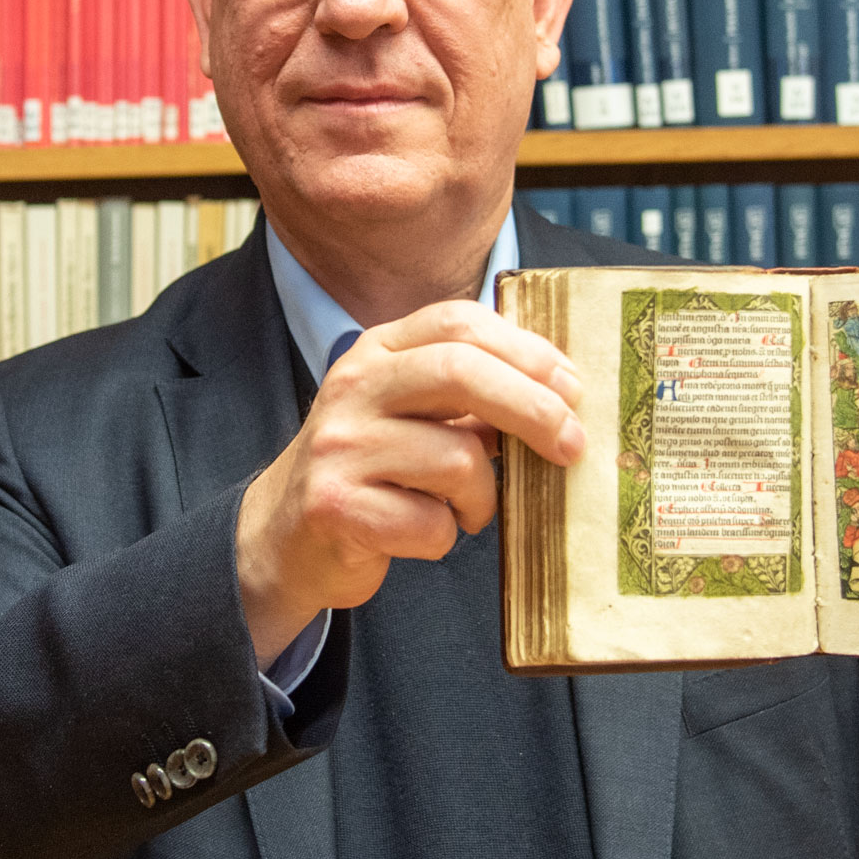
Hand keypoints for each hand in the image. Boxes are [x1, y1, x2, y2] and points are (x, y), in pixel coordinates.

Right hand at [235, 299, 584, 666]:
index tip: (573, 386)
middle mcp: (354, 386)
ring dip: (485, 496)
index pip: (459, 323)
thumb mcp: (412, 414)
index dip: (527, 350)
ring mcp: (339, 445)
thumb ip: (471, 394)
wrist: (285, 536)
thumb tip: (563, 396)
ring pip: (456, 459)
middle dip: (533, 408)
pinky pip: (431, 523)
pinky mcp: (335, 506)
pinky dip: (446, 536)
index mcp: (378, 350)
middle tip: (573, 444)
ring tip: (471, 509)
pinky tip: (425, 533)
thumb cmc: (373, 470)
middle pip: (460, 372)